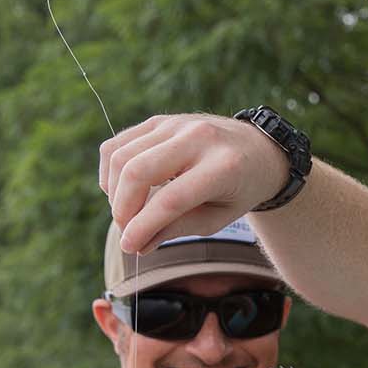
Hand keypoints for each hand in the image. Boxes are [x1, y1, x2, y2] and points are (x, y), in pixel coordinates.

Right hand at [99, 113, 289, 252]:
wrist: (257, 150)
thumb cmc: (239, 189)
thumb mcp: (220, 217)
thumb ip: (179, 228)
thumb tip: (137, 244)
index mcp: (224, 166)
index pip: (171, 199)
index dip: (143, 226)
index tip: (129, 246)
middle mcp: (199, 137)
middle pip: (138, 171)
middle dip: (123, 209)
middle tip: (128, 232)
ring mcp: (176, 123)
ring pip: (121, 156)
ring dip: (114, 192)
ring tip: (128, 214)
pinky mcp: (159, 120)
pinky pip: (117, 143)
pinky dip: (110, 171)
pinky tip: (122, 191)